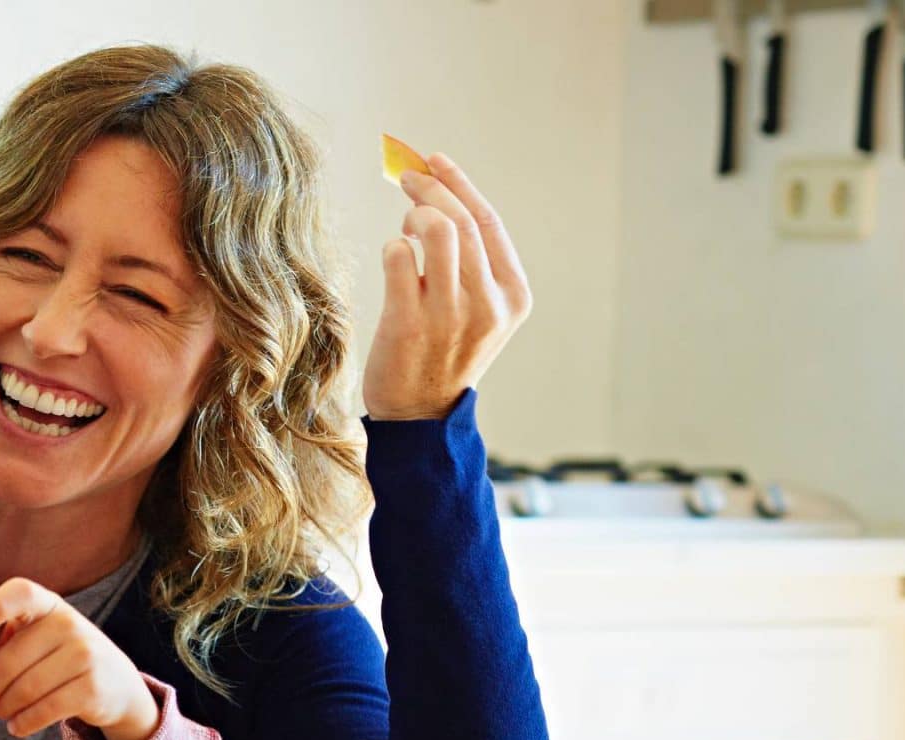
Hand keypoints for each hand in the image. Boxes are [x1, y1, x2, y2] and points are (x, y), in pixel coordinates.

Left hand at [0, 578, 158, 739]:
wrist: (118, 682)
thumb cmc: (61, 657)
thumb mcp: (40, 637)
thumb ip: (6, 641)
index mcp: (48, 604)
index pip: (21, 592)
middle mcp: (68, 624)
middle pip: (9, 660)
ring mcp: (84, 655)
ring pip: (24, 690)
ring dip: (3, 708)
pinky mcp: (92, 689)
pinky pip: (44, 711)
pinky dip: (23, 723)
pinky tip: (17, 726)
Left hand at [363, 151, 532, 420]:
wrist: (421, 414)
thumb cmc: (443, 351)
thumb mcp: (478, 308)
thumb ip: (469, 261)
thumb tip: (436, 197)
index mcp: (513, 295)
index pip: (488, 221)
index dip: (459, 184)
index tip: (435, 160)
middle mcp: (488, 303)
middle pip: (459, 219)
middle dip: (429, 188)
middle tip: (405, 176)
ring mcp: (450, 314)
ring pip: (435, 230)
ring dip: (412, 215)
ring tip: (405, 229)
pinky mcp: (409, 324)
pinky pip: (397, 257)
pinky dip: (391, 246)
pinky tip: (392, 257)